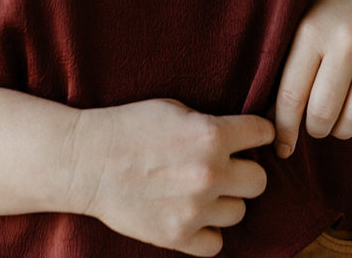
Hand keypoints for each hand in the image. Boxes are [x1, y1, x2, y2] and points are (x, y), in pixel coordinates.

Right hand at [68, 98, 273, 255]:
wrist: (87, 160)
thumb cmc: (128, 127)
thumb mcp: (174, 108)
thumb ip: (209, 124)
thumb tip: (239, 136)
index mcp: (210, 134)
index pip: (264, 133)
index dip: (257, 133)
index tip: (249, 137)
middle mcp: (210, 172)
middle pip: (259, 181)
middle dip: (243, 171)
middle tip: (224, 166)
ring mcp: (196, 208)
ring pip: (239, 212)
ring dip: (224, 201)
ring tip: (200, 190)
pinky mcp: (178, 236)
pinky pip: (216, 242)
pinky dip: (207, 230)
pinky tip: (191, 214)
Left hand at [273, 0, 351, 158]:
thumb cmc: (333, 3)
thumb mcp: (303, 21)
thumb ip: (290, 64)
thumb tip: (273, 119)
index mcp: (311, 30)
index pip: (291, 95)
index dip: (284, 129)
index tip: (281, 147)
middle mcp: (345, 41)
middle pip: (324, 113)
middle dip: (316, 129)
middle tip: (315, 125)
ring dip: (345, 128)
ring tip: (338, 117)